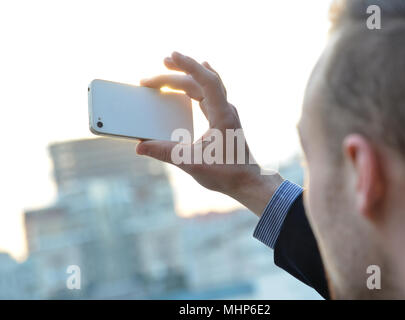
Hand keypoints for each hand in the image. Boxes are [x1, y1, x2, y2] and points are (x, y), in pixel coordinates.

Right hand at [137, 52, 282, 215]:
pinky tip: (189, 83)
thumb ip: (165, 153)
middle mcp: (225, 109)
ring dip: (186, 76)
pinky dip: (194, 85)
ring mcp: (225, 113)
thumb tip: (140, 146)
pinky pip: (207, 94)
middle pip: (201, 81)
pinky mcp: (222, 119)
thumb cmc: (226, 173)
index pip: (207, 80)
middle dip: (177, 73)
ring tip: (167, 69)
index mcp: (222, 114)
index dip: (189, 65)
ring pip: (204, 86)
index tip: (172, 56)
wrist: (247, 182)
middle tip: (152, 74)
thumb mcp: (192, 163)